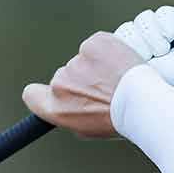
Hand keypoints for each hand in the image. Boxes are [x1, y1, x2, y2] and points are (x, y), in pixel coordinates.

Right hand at [22, 32, 144, 138]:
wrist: (142, 102)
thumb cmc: (120, 119)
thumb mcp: (87, 128)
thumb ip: (71, 113)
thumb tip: (69, 104)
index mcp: (55, 108)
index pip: (32, 95)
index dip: (42, 93)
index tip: (56, 93)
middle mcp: (60, 84)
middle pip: (64, 76)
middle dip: (81, 80)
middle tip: (105, 90)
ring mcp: (76, 61)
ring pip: (83, 60)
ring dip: (97, 65)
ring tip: (117, 79)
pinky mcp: (93, 43)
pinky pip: (96, 44)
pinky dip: (107, 51)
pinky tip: (119, 64)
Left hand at [113, 8, 173, 109]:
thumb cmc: (171, 91)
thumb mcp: (136, 88)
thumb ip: (113, 78)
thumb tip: (92, 70)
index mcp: (133, 66)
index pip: (114, 47)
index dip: (122, 51)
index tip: (132, 65)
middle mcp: (147, 50)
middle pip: (127, 31)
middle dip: (139, 42)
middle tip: (152, 56)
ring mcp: (163, 37)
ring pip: (143, 21)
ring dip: (153, 34)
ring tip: (165, 49)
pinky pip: (162, 13)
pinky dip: (166, 22)